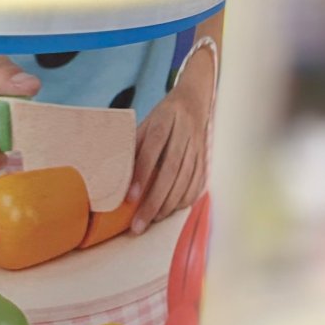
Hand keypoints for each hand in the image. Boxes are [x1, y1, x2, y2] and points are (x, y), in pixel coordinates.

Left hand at [127, 46, 214, 234]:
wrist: (194, 100)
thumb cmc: (162, 117)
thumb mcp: (144, 123)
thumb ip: (133, 145)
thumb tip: (116, 175)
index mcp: (163, 121)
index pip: (152, 149)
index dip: (142, 174)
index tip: (130, 198)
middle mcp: (183, 133)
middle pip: (170, 170)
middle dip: (154, 201)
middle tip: (139, 224)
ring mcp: (198, 145)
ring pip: (186, 179)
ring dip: (169, 204)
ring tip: (153, 220)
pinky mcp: (207, 156)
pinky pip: (199, 181)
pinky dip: (186, 198)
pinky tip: (173, 210)